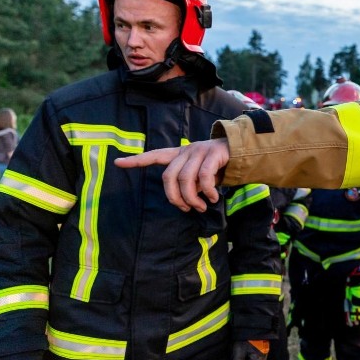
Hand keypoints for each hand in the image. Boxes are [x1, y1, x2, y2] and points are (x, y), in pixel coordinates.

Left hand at [115, 139, 229, 211]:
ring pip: (186, 179)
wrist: (242, 150)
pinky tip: (214, 198)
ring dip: (193, 198)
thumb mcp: (200, 175)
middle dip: (175, 197)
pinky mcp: (213, 154)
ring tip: (202, 206)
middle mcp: (186, 151)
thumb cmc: (218, 166)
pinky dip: (208, 191)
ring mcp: (199, 151)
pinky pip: (204, 177)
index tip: (118, 163)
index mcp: (179, 154)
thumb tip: (186, 200)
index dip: (136, 160)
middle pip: (168, 176)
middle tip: (187, 208)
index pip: (154, 156)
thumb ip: (190, 184)